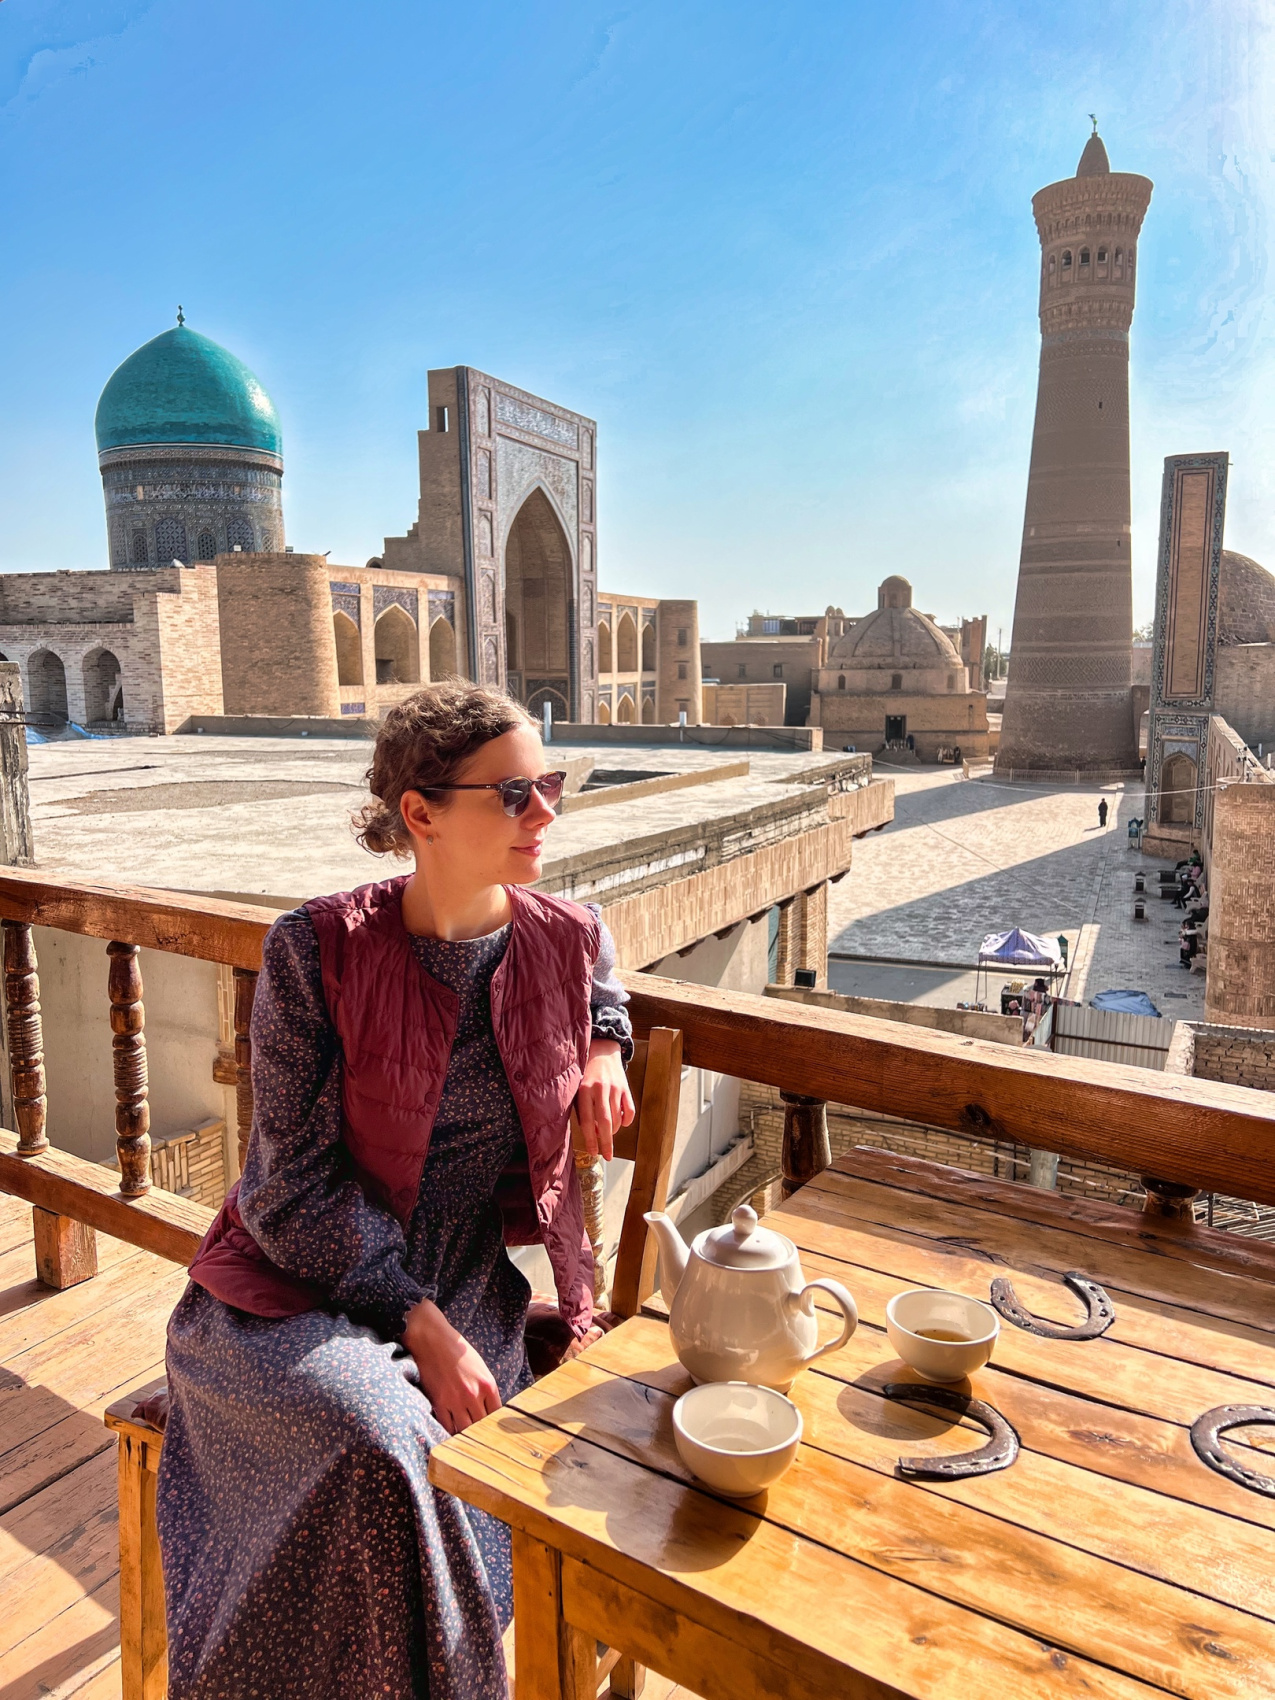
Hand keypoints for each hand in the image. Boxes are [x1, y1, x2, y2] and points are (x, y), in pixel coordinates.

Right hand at [402, 1297, 500, 1433]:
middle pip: (481, 1425)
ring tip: (464, 1438)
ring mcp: (456, 1400)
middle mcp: (474, 1395)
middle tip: (478, 1438)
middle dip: (480, 1432)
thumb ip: (486, 1389)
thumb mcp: (480, 1367)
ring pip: (464, 1430)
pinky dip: (449, 1432)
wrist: (432, 1339)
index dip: (493, 1424)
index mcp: (488, 1385)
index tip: (490, 1429)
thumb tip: (489, 1410)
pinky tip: (450, 1433)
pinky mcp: (439, 1403)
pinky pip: (447, 1426)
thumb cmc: (457, 1351)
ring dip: (464, 1434)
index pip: (496, 1414)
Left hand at [573, 1037, 634, 1160]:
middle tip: (607, 1157)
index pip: (588, 1121)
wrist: (601, 1050)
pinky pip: (629, 1110)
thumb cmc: (585, 1074)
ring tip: (608, 1132)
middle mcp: (600, 1089)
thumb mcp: (577, 1089)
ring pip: (617, 1118)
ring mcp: (614, 1088)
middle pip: (605, 1123)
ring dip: (614, 1130)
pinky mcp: (625, 1087)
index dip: (591, 1140)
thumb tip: (591, 1135)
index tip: (593, 1153)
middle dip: (606, 1143)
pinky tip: (621, 1122)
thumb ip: (582, 1109)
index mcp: (584, 1091)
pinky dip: (626, 1120)